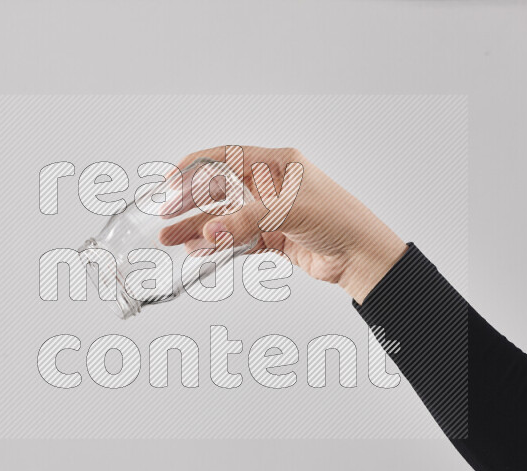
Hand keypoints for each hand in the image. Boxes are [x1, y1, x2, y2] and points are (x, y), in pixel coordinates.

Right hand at [159, 146, 407, 303]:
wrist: (360, 256)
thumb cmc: (338, 219)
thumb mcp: (288, 211)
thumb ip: (246, 222)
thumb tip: (210, 234)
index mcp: (276, 165)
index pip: (226, 157)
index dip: (195, 167)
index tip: (170, 181)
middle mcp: (269, 186)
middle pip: (219, 190)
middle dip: (190, 202)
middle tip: (166, 214)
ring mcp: (268, 213)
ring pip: (223, 218)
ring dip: (198, 227)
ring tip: (172, 238)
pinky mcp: (270, 237)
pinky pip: (234, 239)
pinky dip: (216, 245)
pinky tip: (199, 251)